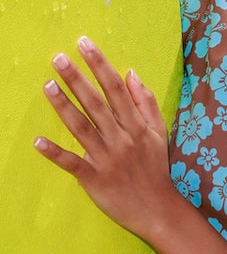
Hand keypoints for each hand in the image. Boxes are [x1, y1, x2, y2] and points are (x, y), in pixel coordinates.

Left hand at [34, 36, 178, 240]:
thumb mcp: (160, 133)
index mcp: (136, 126)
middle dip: (77, 79)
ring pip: (83, 127)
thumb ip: (146, 102)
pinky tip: (39, 142)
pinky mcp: (95, 178)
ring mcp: (107, 158)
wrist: (158, 210)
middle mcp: (121, 138)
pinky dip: (56, 154)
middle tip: (58, 58)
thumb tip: (131, 73)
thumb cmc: (156, 170)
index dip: (100, 65)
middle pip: (96, 103)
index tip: (84, 44)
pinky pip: (73, 163)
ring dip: (64, 106)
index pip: (116, 89)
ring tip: (47, 85)